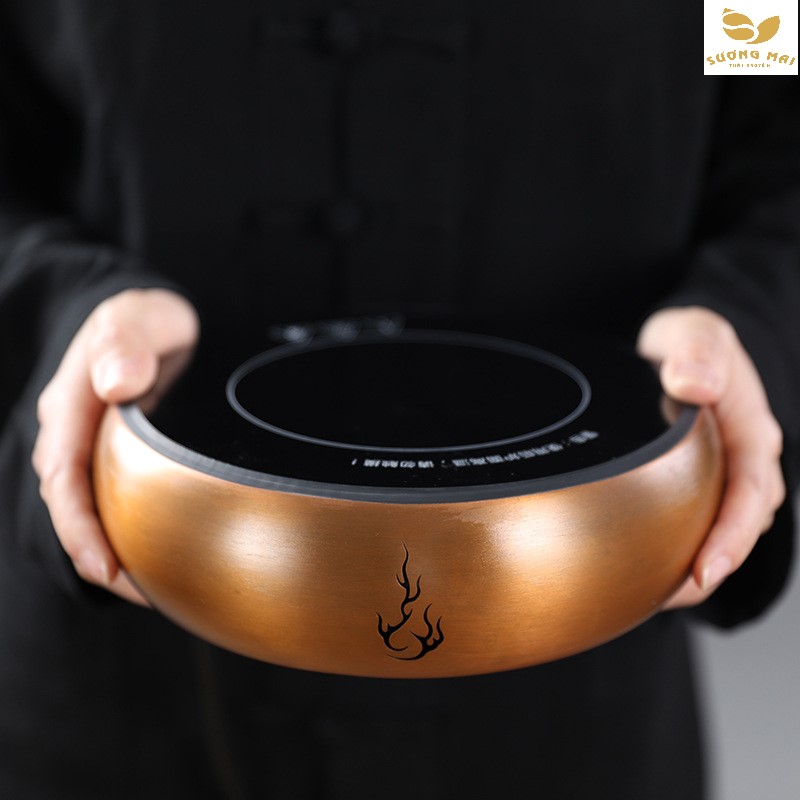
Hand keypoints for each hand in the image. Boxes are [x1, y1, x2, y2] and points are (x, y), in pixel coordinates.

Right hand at [32, 288, 199, 603]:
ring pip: (94, 510)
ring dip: (116, 551)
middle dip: (96, 554)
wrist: (154, 325)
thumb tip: (117, 383)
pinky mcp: (117, 459)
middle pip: (73, 506)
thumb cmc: (147, 322)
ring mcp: (94, 449)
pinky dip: (132, 532)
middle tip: (140, 595)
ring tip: (155, 591)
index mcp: (71, 403)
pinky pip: (115, 501)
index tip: (106, 567)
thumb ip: (128, 340)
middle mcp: (74, 434)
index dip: (80, 527)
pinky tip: (163, 557)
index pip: (64, 476)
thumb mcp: (141, 316)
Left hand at [637, 306, 784, 608]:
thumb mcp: (694, 332)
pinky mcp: (702, 484)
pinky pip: (698, 521)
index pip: (751, 494)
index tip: (704, 571)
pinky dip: (678, 546)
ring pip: (719, 530)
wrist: (683, 348)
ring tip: (652, 595)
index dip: (732, 538)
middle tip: (670, 597)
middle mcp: (745, 461)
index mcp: (750, 432)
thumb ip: (696, 351)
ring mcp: (725, 475)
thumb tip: (694, 384)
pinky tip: (643, 565)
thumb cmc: (690, 344)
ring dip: (694, 564)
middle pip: (738, 526)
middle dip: (711, 567)